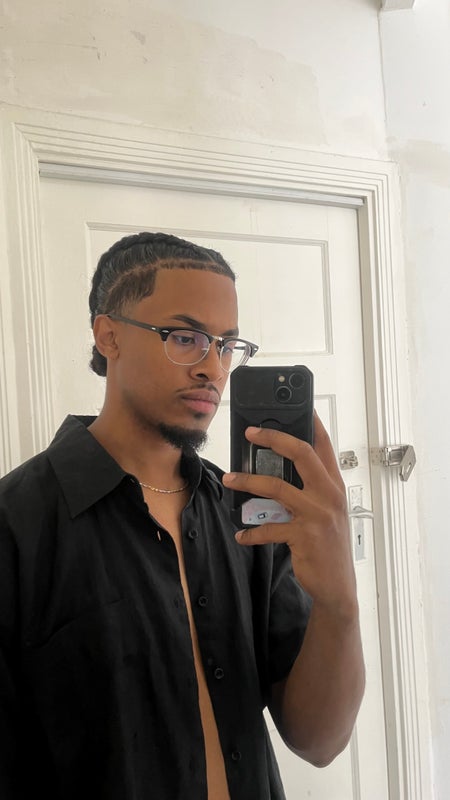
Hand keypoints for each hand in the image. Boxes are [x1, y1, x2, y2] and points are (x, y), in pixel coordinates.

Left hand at [222, 414, 356, 617]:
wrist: (338, 586)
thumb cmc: (328, 546)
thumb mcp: (327, 512)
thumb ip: (311, 491)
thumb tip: (279, 473)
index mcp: (335, 486)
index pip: (325, 447)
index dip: (313, 425)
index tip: (300, 407)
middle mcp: (330, 495)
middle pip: (302, 454)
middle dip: (274, 438)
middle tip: (250, 432)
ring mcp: (317, 515)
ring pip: (277, 487)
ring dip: (248, 482)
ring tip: (229, 480)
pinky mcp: (304, 536)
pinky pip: (269, 527)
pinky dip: (252, 531)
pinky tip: (241, 535)